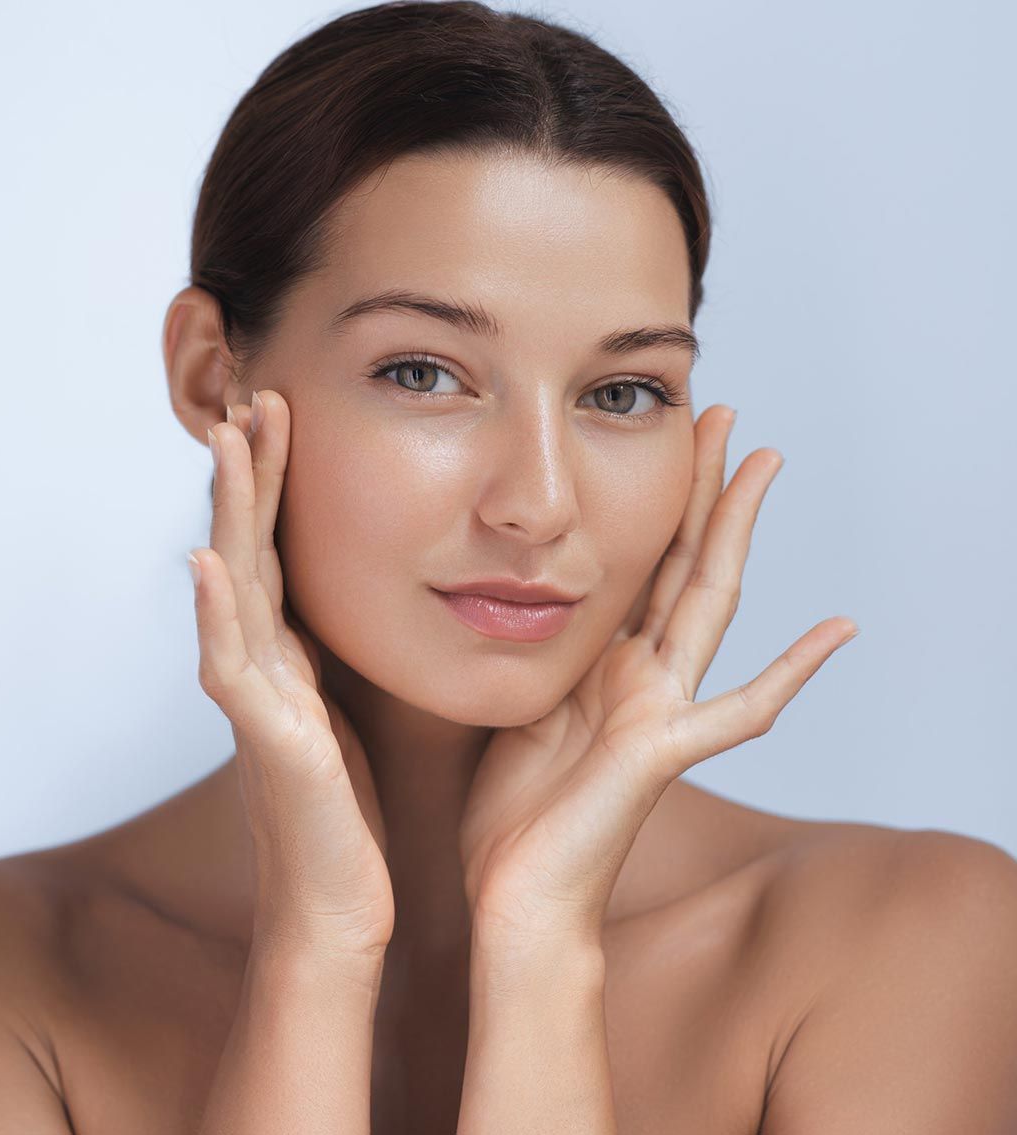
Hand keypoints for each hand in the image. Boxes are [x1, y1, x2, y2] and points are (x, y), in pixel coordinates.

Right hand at [188, 389, 392, 961]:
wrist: (334, 900)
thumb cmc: (344, 807)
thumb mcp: (344, 707)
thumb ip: (332, 651)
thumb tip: (355, 594)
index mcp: (287, 653)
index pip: (277, 546)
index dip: (275, 480)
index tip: (284, 408)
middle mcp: (260, 664)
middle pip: (247, 547)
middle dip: (248, 472)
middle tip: (254, 392)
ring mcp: (254, 699)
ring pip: (232, 588)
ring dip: (226, 513)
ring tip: (224, 441)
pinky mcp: (266, 741)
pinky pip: (231, 667)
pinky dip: (215, 613)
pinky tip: (206, 561)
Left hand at [458, 405, 857, 949]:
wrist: (517, 893)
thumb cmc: (513, 811)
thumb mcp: (516, 704)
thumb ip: (537, 655)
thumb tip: (517, 593)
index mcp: (603, 663)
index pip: (637, 564)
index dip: (653, 503)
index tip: (661, 438)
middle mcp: (641, 676)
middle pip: (681, 563)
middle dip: (701, 488)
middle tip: (723, 413)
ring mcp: (661, 711)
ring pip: (711, 604)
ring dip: (737, 532)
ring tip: (766, 463)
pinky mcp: (664, 753)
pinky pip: (738, 711)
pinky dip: (790, 672)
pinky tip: (837, 629)